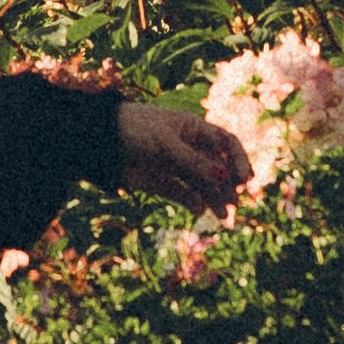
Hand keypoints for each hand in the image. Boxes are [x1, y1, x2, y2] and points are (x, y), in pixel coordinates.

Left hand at [117, 100, 251, 209]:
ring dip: (215, 198)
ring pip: (203, 184)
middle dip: (228, 184)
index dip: (238, 159)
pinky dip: (194, 203)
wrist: (99, 143)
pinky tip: (199, 210)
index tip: (244, 179)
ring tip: (222, 216)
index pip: (226, 142)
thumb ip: (194, 163)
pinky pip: (184, 195)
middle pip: (217, 167)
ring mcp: (176, 166)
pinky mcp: (162, 183)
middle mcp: (189, 147)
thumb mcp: (166, 144)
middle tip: (235, 202)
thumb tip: (226, 180)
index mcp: (194, 128)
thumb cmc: (134, 129)